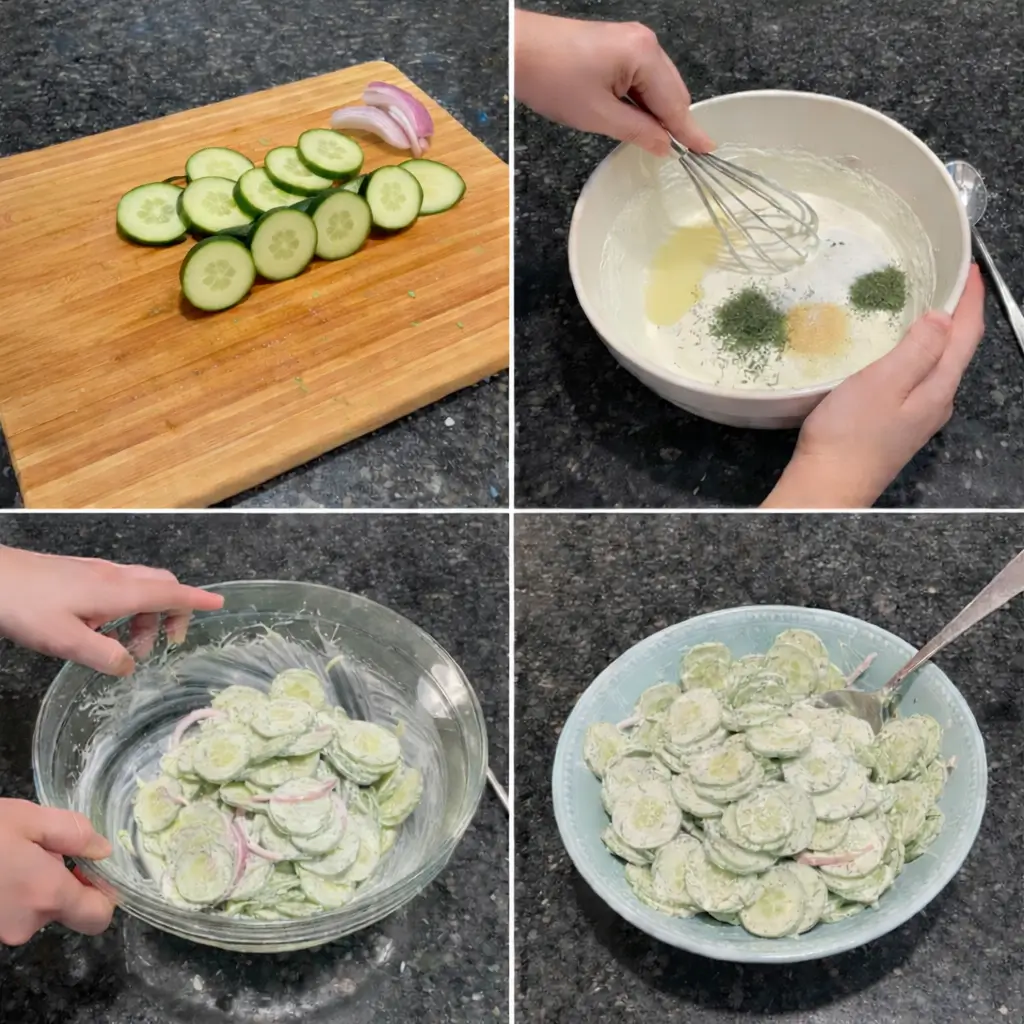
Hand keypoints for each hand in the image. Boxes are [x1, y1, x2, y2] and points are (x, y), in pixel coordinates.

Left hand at [0, 546, 224, 674]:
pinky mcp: (79, 573)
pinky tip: (102, 628)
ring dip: (146, 614)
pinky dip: (127, 607)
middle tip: (165, 643)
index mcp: (116, 591)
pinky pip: (119, 587)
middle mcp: (113, 576)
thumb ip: (103, 655)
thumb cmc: (24, 605)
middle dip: (173, 611)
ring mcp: (96, 572)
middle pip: (161, 585)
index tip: (219, 603)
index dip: (196, 600)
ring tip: (127, 646)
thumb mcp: (64, 641)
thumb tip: (129, 667)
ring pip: (139, 586)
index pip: (169, 593)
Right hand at [0, 799, 113, 944]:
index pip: (98, 917)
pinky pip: (11, 912)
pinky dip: (10, 892)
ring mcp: (1, 933)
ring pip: (34, 908)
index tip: (93, 869)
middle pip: (63, 908)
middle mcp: (26, 924)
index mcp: (47, 895)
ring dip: (32, 883)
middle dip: (60, 879)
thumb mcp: (30, 818)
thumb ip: (74, 834)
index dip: (104, 894)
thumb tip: (104, 850)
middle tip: (40, 847)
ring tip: (10, 852)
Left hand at [514, 10, 713, 156]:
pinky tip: (637, 120)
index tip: (707, 150)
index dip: (689, 131)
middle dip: (673, 122)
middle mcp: (644, 43)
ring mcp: (630, 41)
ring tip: (654, 141)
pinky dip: (641, 101)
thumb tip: (664, 146)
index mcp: (644, 55)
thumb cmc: (552, 79)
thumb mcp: (599, 116)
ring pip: (656, 86)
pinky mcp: (616, 46)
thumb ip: (638, 131)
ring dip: (655, 113)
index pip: (675, 102)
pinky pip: (640, 78)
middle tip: (678, 154)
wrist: (518, 51)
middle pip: (671, 91)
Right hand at [763, 263, 985, 507]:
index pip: (966, 335)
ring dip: (936, 335)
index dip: (971, 299)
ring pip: (937, 366)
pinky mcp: (895, 426)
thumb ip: (917, 349)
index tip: (970, 268)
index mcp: (938, 388)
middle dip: (958, 314)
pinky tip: (897, 352)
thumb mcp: (883, 383)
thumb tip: (943, 317)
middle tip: (947, 281)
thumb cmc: (849, 434)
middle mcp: (936, 403)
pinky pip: (916, 380)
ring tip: (924, 308)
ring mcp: (917, 418)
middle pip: (956, 350)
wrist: (827, 486)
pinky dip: (915, 356)